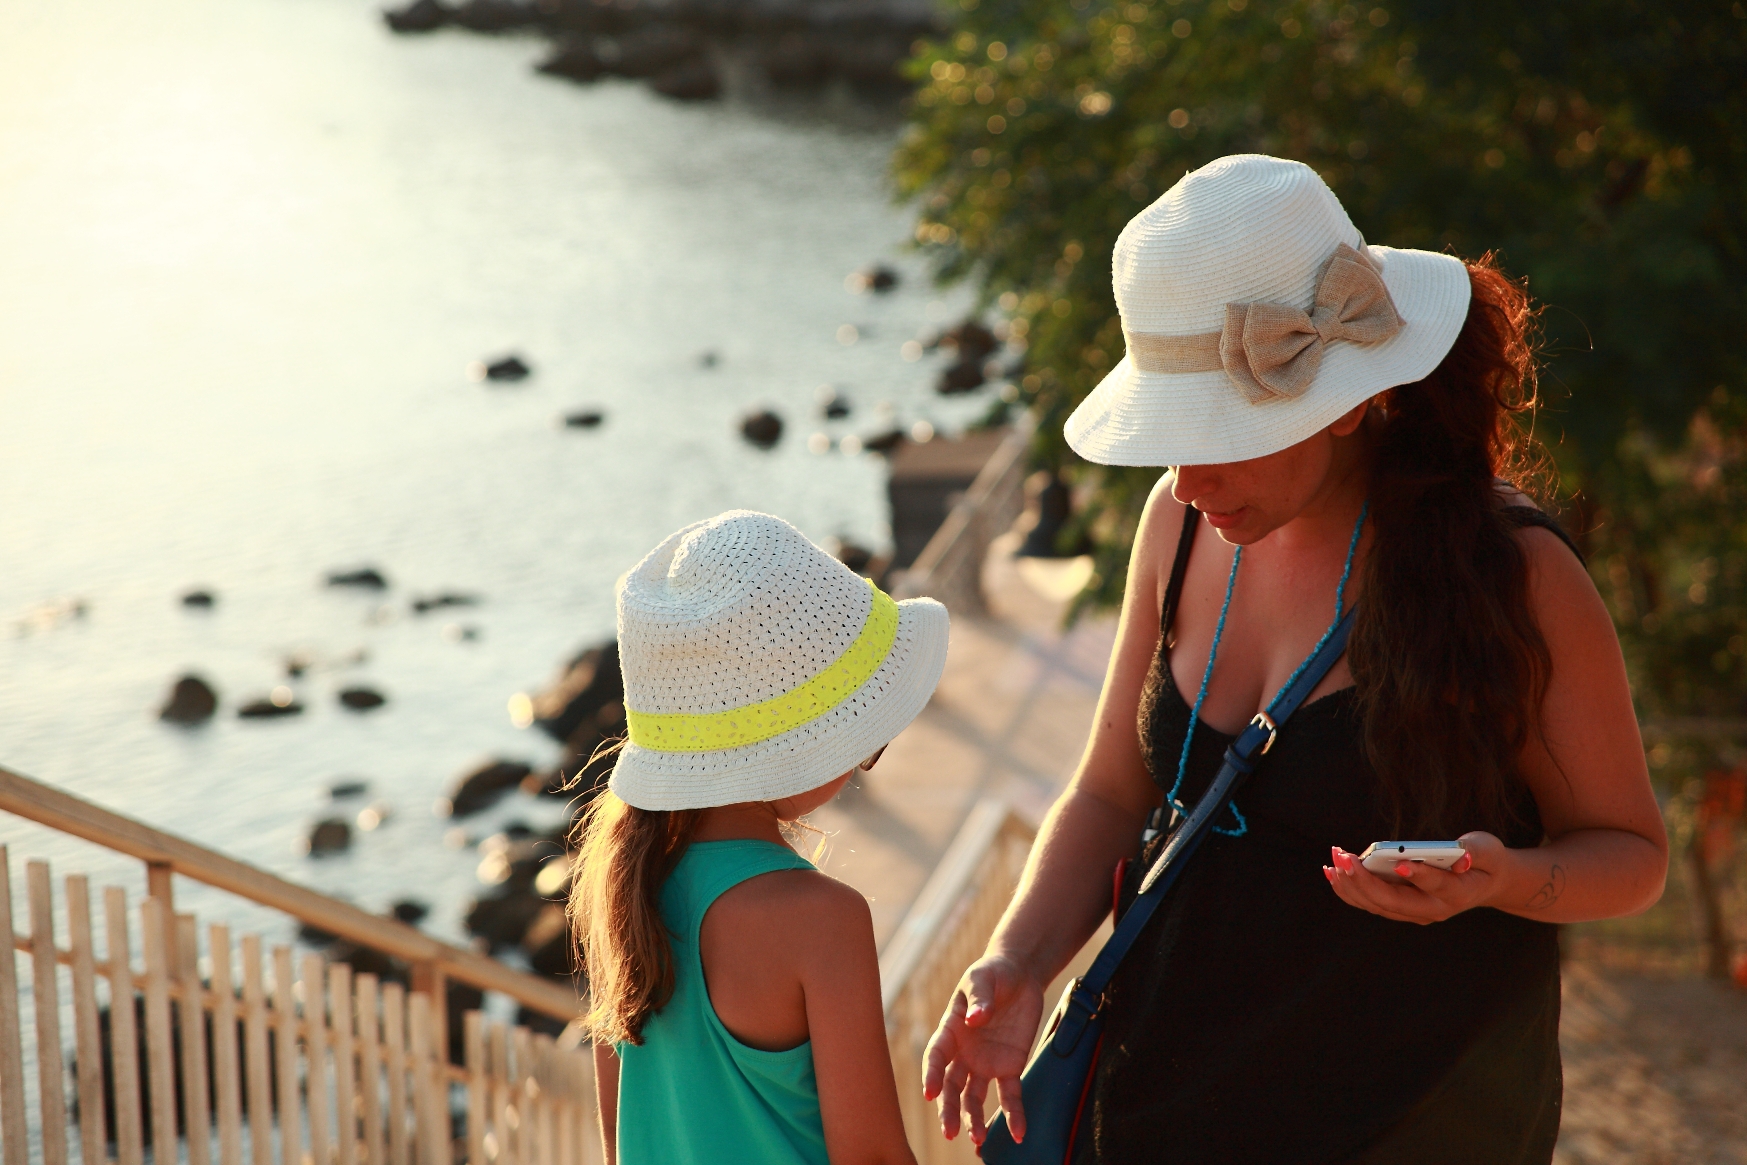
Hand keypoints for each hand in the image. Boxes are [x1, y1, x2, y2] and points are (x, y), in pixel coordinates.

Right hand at [921, 955, 1043, 1146]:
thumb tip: (975, 1019)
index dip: (931, 1075)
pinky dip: (1013, 1115)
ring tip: (977, 1139)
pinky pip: (1010, 1095)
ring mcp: (986, 1063)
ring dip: (974, 1118)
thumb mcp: (983, 978)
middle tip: (949, 1131)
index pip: (936, 1057)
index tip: (930, 1093)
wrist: (1019, 975)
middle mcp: (964, 1053)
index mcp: (951, 1031)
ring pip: (974, 1097)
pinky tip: (1017, 1133)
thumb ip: (980, 999)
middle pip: (952, 1086)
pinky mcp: (1009, 1067)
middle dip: (949, 1109)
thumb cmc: (993, 974)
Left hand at [1324, 832, 1512, 923]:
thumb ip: (1475, 851)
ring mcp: (1416, 914)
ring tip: (1334, 860)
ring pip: (1377, 905)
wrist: (1485, 882)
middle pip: (1394, 901)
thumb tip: (1460, 856)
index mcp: (1459, 893)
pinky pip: (1371, 904)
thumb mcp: (1488, 849)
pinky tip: (1333, 873)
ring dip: (1351, 885)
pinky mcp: (1402, 910)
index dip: (1419, 875)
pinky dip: (1351, 890)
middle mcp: (1434, 909)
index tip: (1398, 862)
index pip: (1436, 886)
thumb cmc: (1484, 860)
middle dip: (1365, 880)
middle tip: (1342, 857)